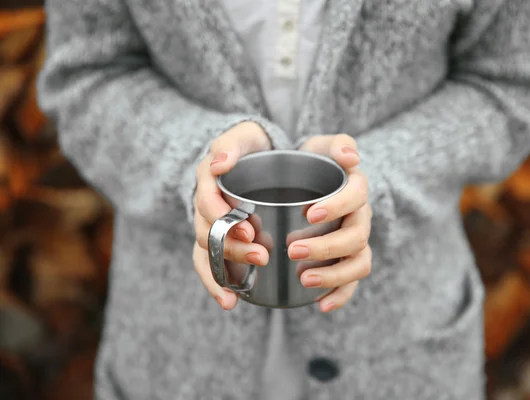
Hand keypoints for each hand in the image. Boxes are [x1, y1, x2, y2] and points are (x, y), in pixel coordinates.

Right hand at [193, 122, 270, 309]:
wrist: (254, 155)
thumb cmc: (250, 145)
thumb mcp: (242, 136)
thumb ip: (231, 145)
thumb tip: (218, 165)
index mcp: (207, 182)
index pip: (207, 202)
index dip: (223, 217)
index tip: (250, 228)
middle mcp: (203, 207)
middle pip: (208, 233)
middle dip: (232, 248)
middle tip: (261, 255)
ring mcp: (208, 226)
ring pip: (206, 254)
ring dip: (220, 274)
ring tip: (234, 296)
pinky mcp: (218, 242)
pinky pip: (209, 266)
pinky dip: (216, 286)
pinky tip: (229, 303)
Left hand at [294, 134, 371, 311]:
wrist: (304, 183)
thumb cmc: (312, 165)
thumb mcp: (321, 146)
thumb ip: (337, 144)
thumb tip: (351, 157)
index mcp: (356, 189)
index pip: (357, 196)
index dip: (338, 206)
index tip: (308, 213)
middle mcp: (361, 217)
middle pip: (356, 236)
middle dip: (328, 246)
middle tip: (294, 249)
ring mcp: (356, 243)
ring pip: (358, 263)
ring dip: (335, 275)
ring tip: (305, 278)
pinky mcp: (346, 263)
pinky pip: (352, 284)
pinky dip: (340, 296)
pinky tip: (321, 305)